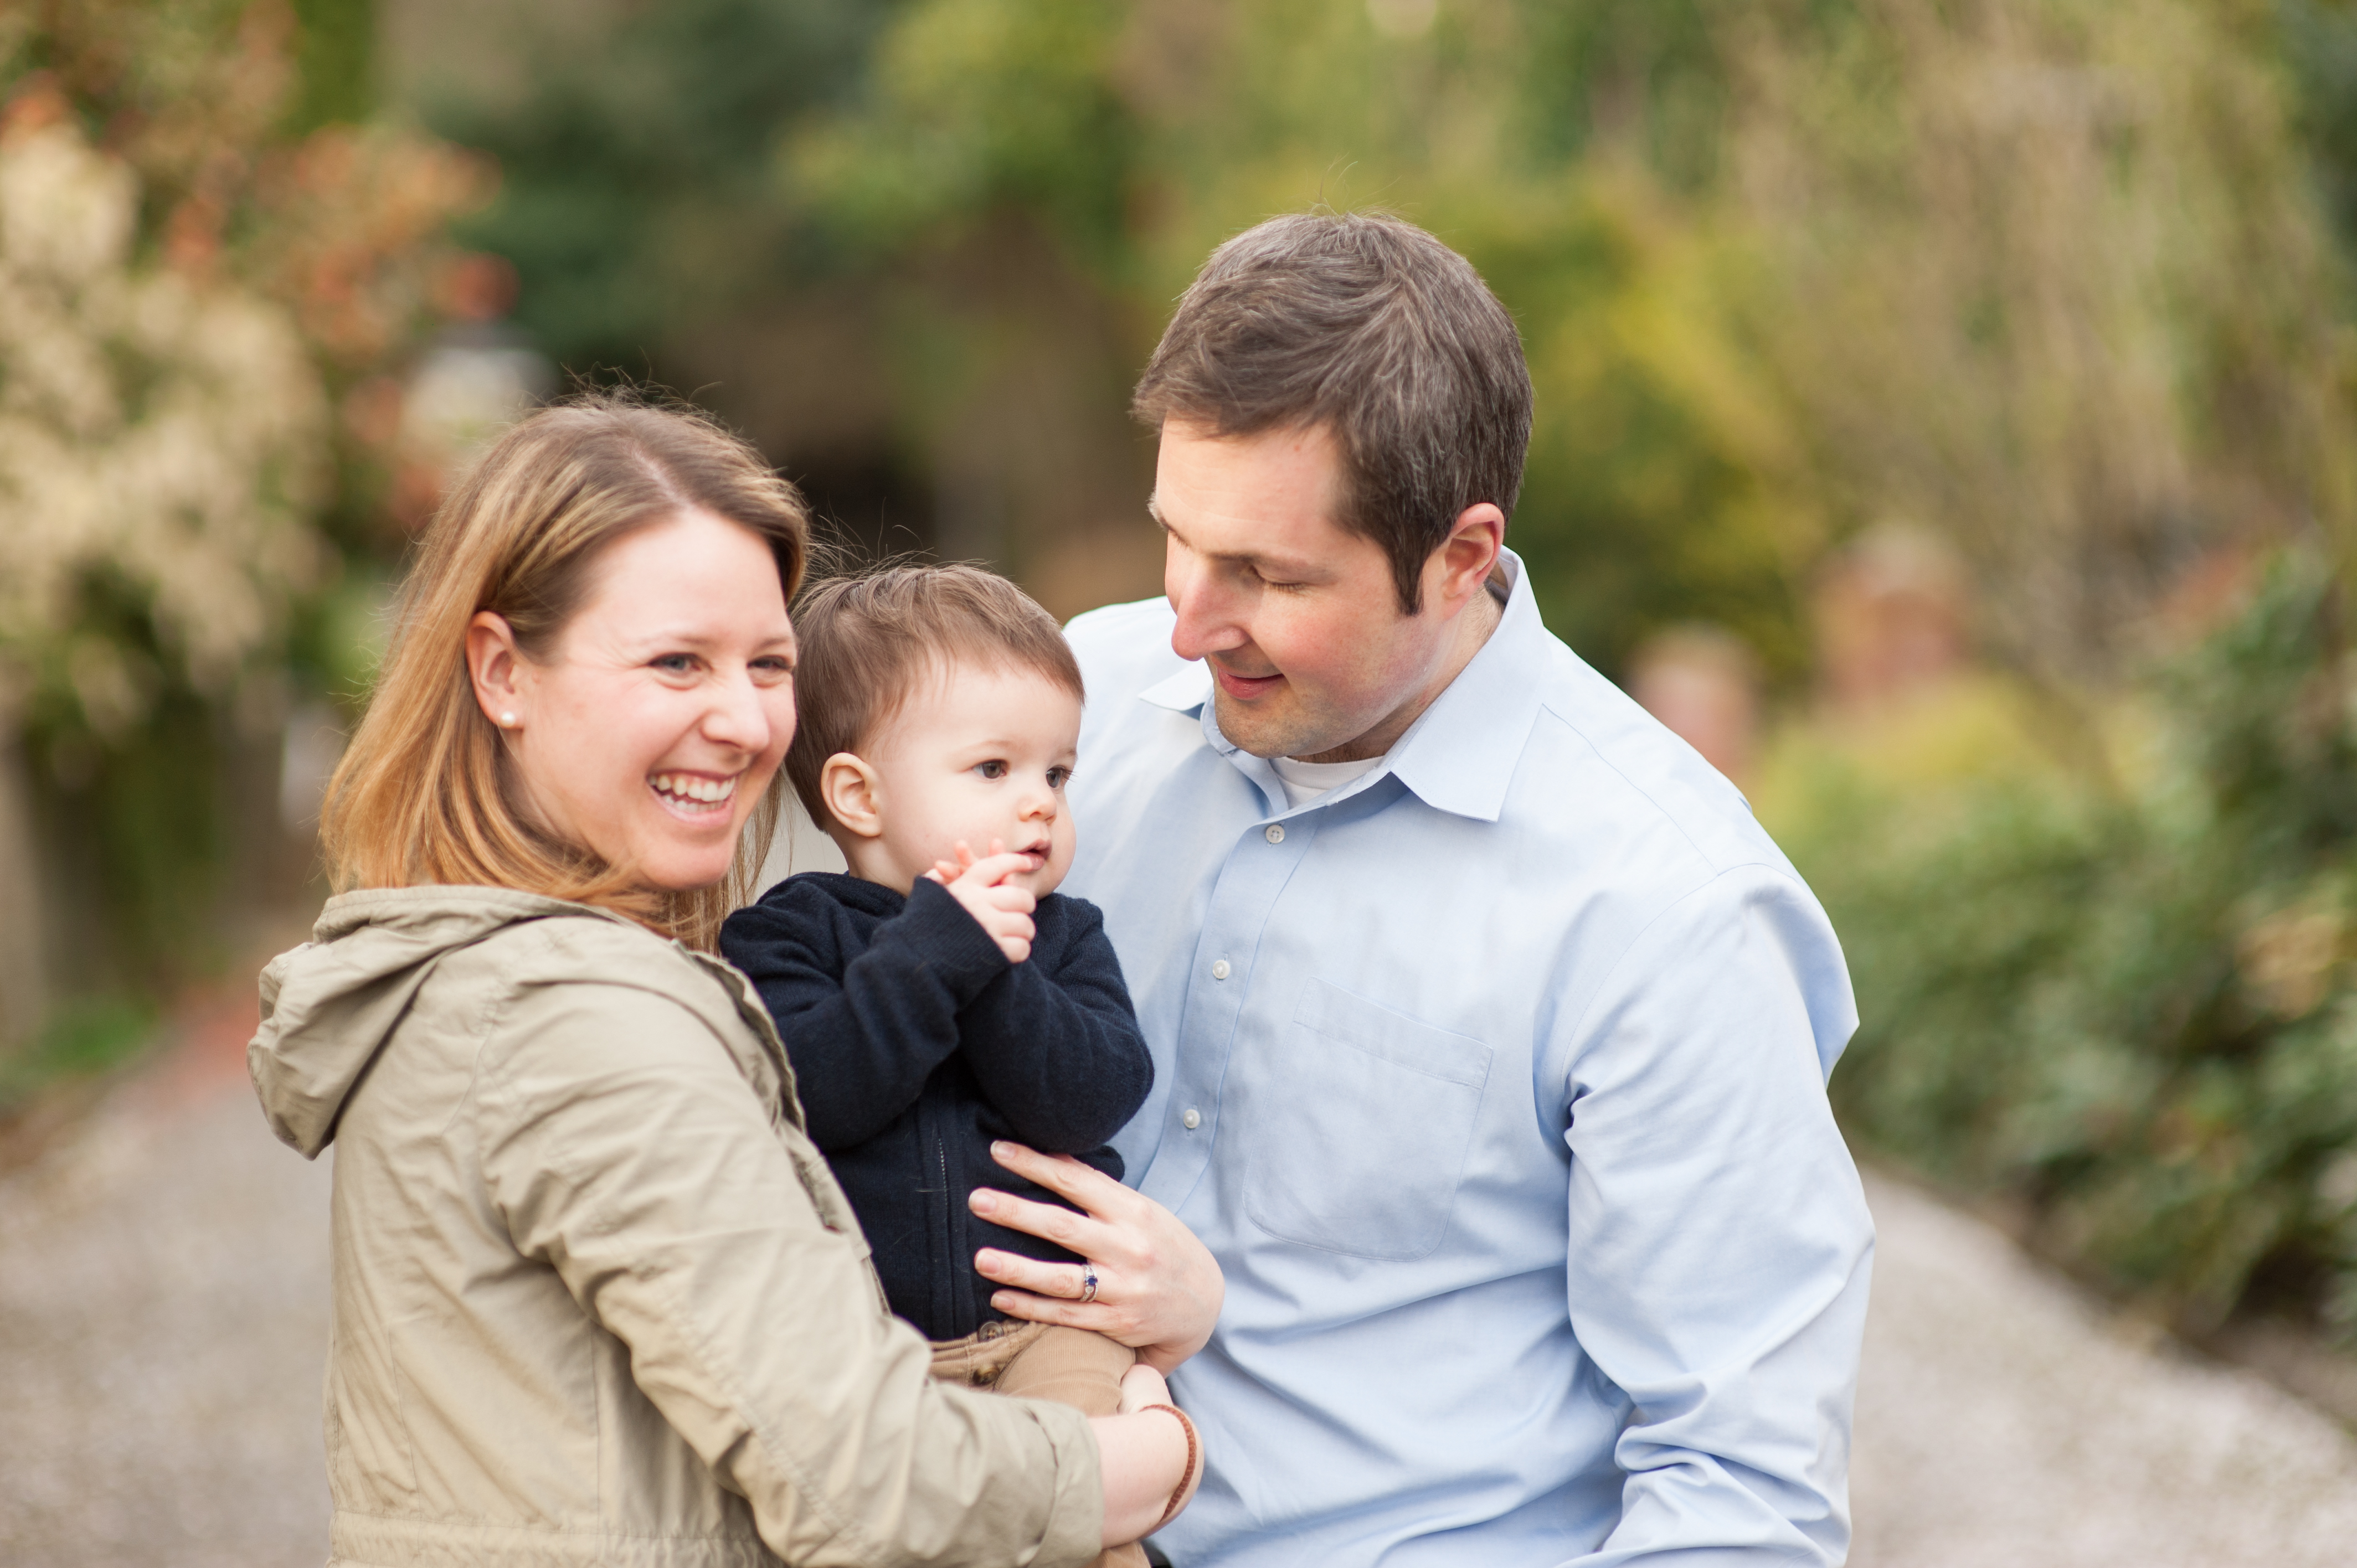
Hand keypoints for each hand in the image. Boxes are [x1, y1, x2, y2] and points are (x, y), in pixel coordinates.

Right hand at [921, 840, 1035, 962]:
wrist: (913, 963)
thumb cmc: (919, 928)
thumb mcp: (927, 896)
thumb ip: (939, 879)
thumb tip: (945, 863)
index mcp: (964, 887)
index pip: (997, 865)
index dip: (1015, 860)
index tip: (1028, 861)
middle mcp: (977, 903)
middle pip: (1020, 896)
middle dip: (1024, 905)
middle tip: (1022, 912)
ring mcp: (988, 926)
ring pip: (1025, 924)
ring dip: (1022, 932)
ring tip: (1016, 935)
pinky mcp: (994, 951)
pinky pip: (1022, 948)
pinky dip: (1018, 951)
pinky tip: (1009, 951)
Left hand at [969, 1140, 1224, 1373]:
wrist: (1203, 1302)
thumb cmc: (1163, 1246)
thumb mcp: (1142, 1210)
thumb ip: (1100, 1191)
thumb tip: (1052, 1158)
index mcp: (1133, 1211)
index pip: (1077, 1181)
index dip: (1036, 1164)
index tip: (998, 1151)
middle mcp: (1128, 1248)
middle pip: (1063, 1227)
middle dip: (1016, 1212)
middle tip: (977, 1200)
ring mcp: (1122, 1288)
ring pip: (1060, 1278)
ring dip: (1017, 1267)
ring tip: (980, 1257)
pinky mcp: (1115, 1322)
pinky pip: (1065, 1315)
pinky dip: (1030, 1307)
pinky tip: (1000, 1297)